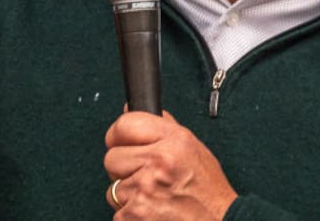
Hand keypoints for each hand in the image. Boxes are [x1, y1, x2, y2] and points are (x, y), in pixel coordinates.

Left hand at [104, 111, 237, 219]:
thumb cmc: (208, 192)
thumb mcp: (193, 149)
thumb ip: (162, 127)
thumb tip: (129, 109)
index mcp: (174, 141)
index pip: (124, 125)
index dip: (118, 136)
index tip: (120, 142)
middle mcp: (159, 162)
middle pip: (111, 158)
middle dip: (123, 169)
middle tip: (145, 177)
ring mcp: (145, 190)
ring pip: (113, 188)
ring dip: (128, 195)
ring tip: (154, 198)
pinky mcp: (135, 215)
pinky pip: (118, 211)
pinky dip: (130, 215)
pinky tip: (152, 213)